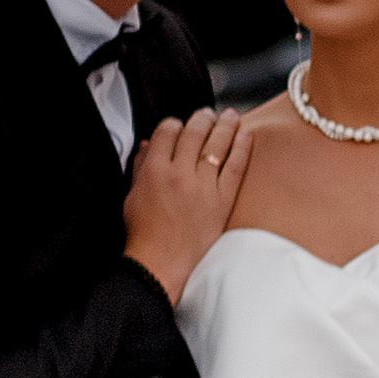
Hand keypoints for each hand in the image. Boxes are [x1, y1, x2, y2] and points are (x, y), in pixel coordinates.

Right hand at [123, 105, 250, 300]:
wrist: (159, 264)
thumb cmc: (144, 234)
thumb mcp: (132, 196)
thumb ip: (140, 167)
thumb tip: (146, 145)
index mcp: (154, 170)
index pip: (167, 132)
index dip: (175, 123)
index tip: (180, 123)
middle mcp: (179, 173)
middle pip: (194, 133)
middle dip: (203, 118)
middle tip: (209, 114)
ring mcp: (202, 186)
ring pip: (217, 144)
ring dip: (225, 125)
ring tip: (230, 115)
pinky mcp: (222, 200)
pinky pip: (235, 166)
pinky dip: (242, 147)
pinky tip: (246, 135)